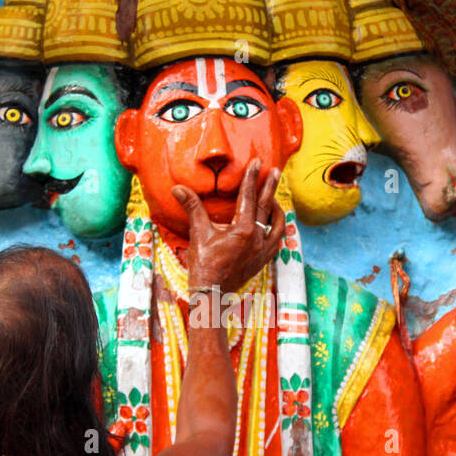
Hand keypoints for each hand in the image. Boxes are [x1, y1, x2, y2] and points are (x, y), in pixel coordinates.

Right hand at [172, 159, 285, 293]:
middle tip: (275, 171)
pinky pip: (277, 240)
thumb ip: (192, 208)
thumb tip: (177, 188)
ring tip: (275, 197)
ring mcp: (263, 251)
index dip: (252, 177)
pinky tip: (275, 224)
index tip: (257, 162)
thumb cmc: (204, 264)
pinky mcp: (263, 260)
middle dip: (270, 186)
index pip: (249, 197)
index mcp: (244, 229)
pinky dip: (277, 228)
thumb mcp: (199, 233)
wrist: (212, 293)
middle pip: (267, 206)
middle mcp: (258, 239)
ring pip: (278, 224)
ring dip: (276, 208)